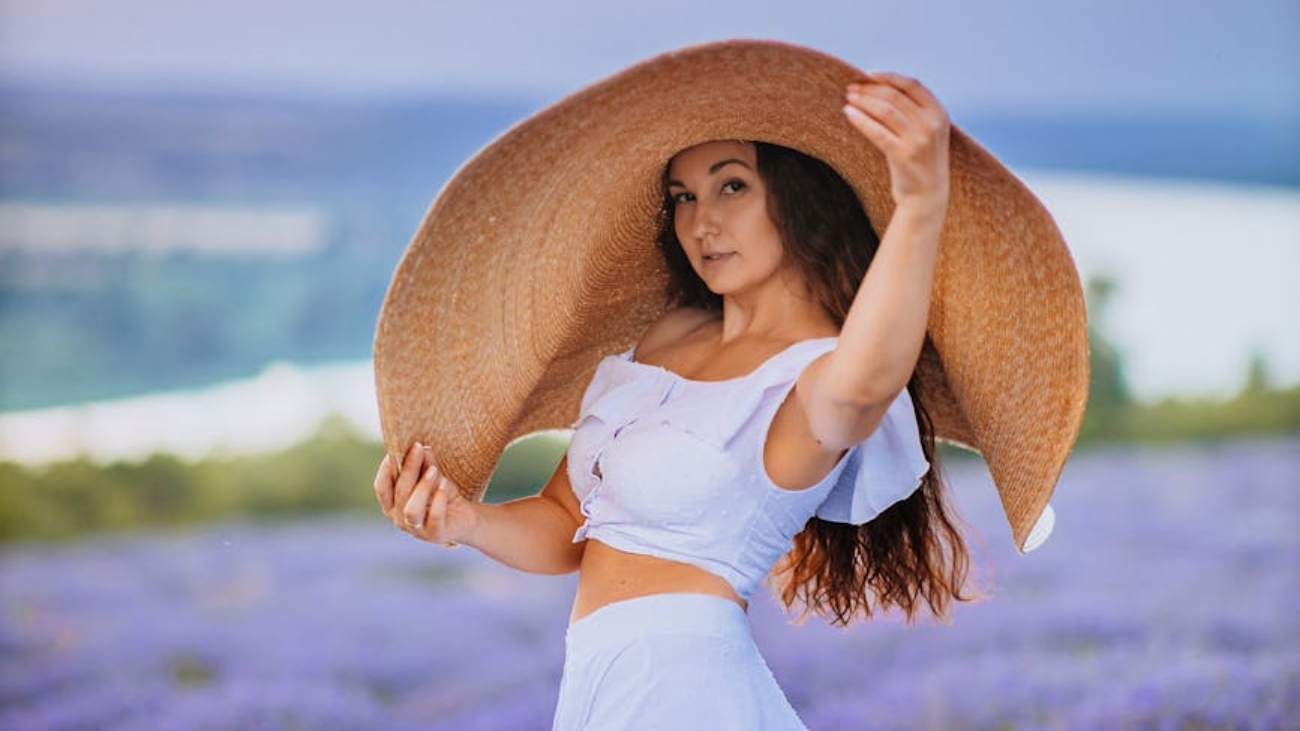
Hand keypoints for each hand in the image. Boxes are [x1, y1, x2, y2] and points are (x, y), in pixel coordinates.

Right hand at [373, 443, 478, 546]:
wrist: (465, 517)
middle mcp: (399, 519)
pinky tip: (444, 484)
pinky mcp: (435, 534)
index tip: (395, 449)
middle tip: (419, 448)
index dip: (386, 469)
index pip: (381, 487)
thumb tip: (423, 448)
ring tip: (433, 470)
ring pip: (412, 509)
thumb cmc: (442, 495)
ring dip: (422, 487)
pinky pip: (434, 516)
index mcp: (392, 505)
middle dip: (409, 468)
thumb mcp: (433, 477)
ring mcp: (416, 530)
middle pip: (400, 492)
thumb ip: (426, 465)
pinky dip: (439, 499)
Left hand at [842, 72, 949, 213]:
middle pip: (894, 96)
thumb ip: (913, 110)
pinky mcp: (903, 155)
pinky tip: (848, 114)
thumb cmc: (921, 160)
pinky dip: (861, 120)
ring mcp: (918, 140)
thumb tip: (878, 87)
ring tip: (848, 99)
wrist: (927, 195)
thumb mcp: (926, 131)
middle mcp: (931, 124)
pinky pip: (877, 131)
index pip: (912, 84)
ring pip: (885, 110)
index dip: (888, 77)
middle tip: (851, 88)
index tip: (868, 75)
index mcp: (939, 113)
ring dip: (863, 101)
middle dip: (870, 90)